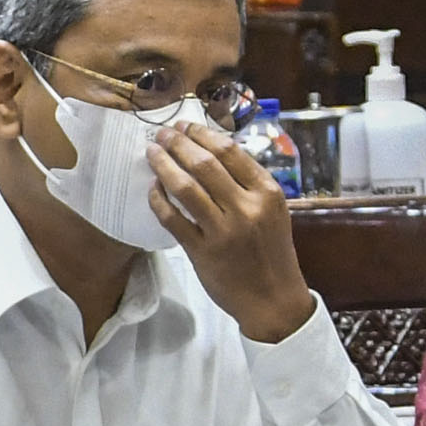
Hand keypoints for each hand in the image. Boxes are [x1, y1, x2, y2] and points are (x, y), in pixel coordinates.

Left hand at [144, 117, 312, 340]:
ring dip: (164, 166)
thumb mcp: (272, 212)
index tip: (186, 126)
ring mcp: (224, 231)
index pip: (230, 152)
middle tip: (162, 133)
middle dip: (179, 144)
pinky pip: (172, 219)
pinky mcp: (203, 251)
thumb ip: (248, 185)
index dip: (203, 135)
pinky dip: (159, 200)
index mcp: (268, 193)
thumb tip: (213, 153)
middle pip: (204, 164)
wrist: (273, 298)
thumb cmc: (271, 252)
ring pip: (185, 188)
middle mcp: (247, 208)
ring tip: (152, 152)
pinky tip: (152, 188)